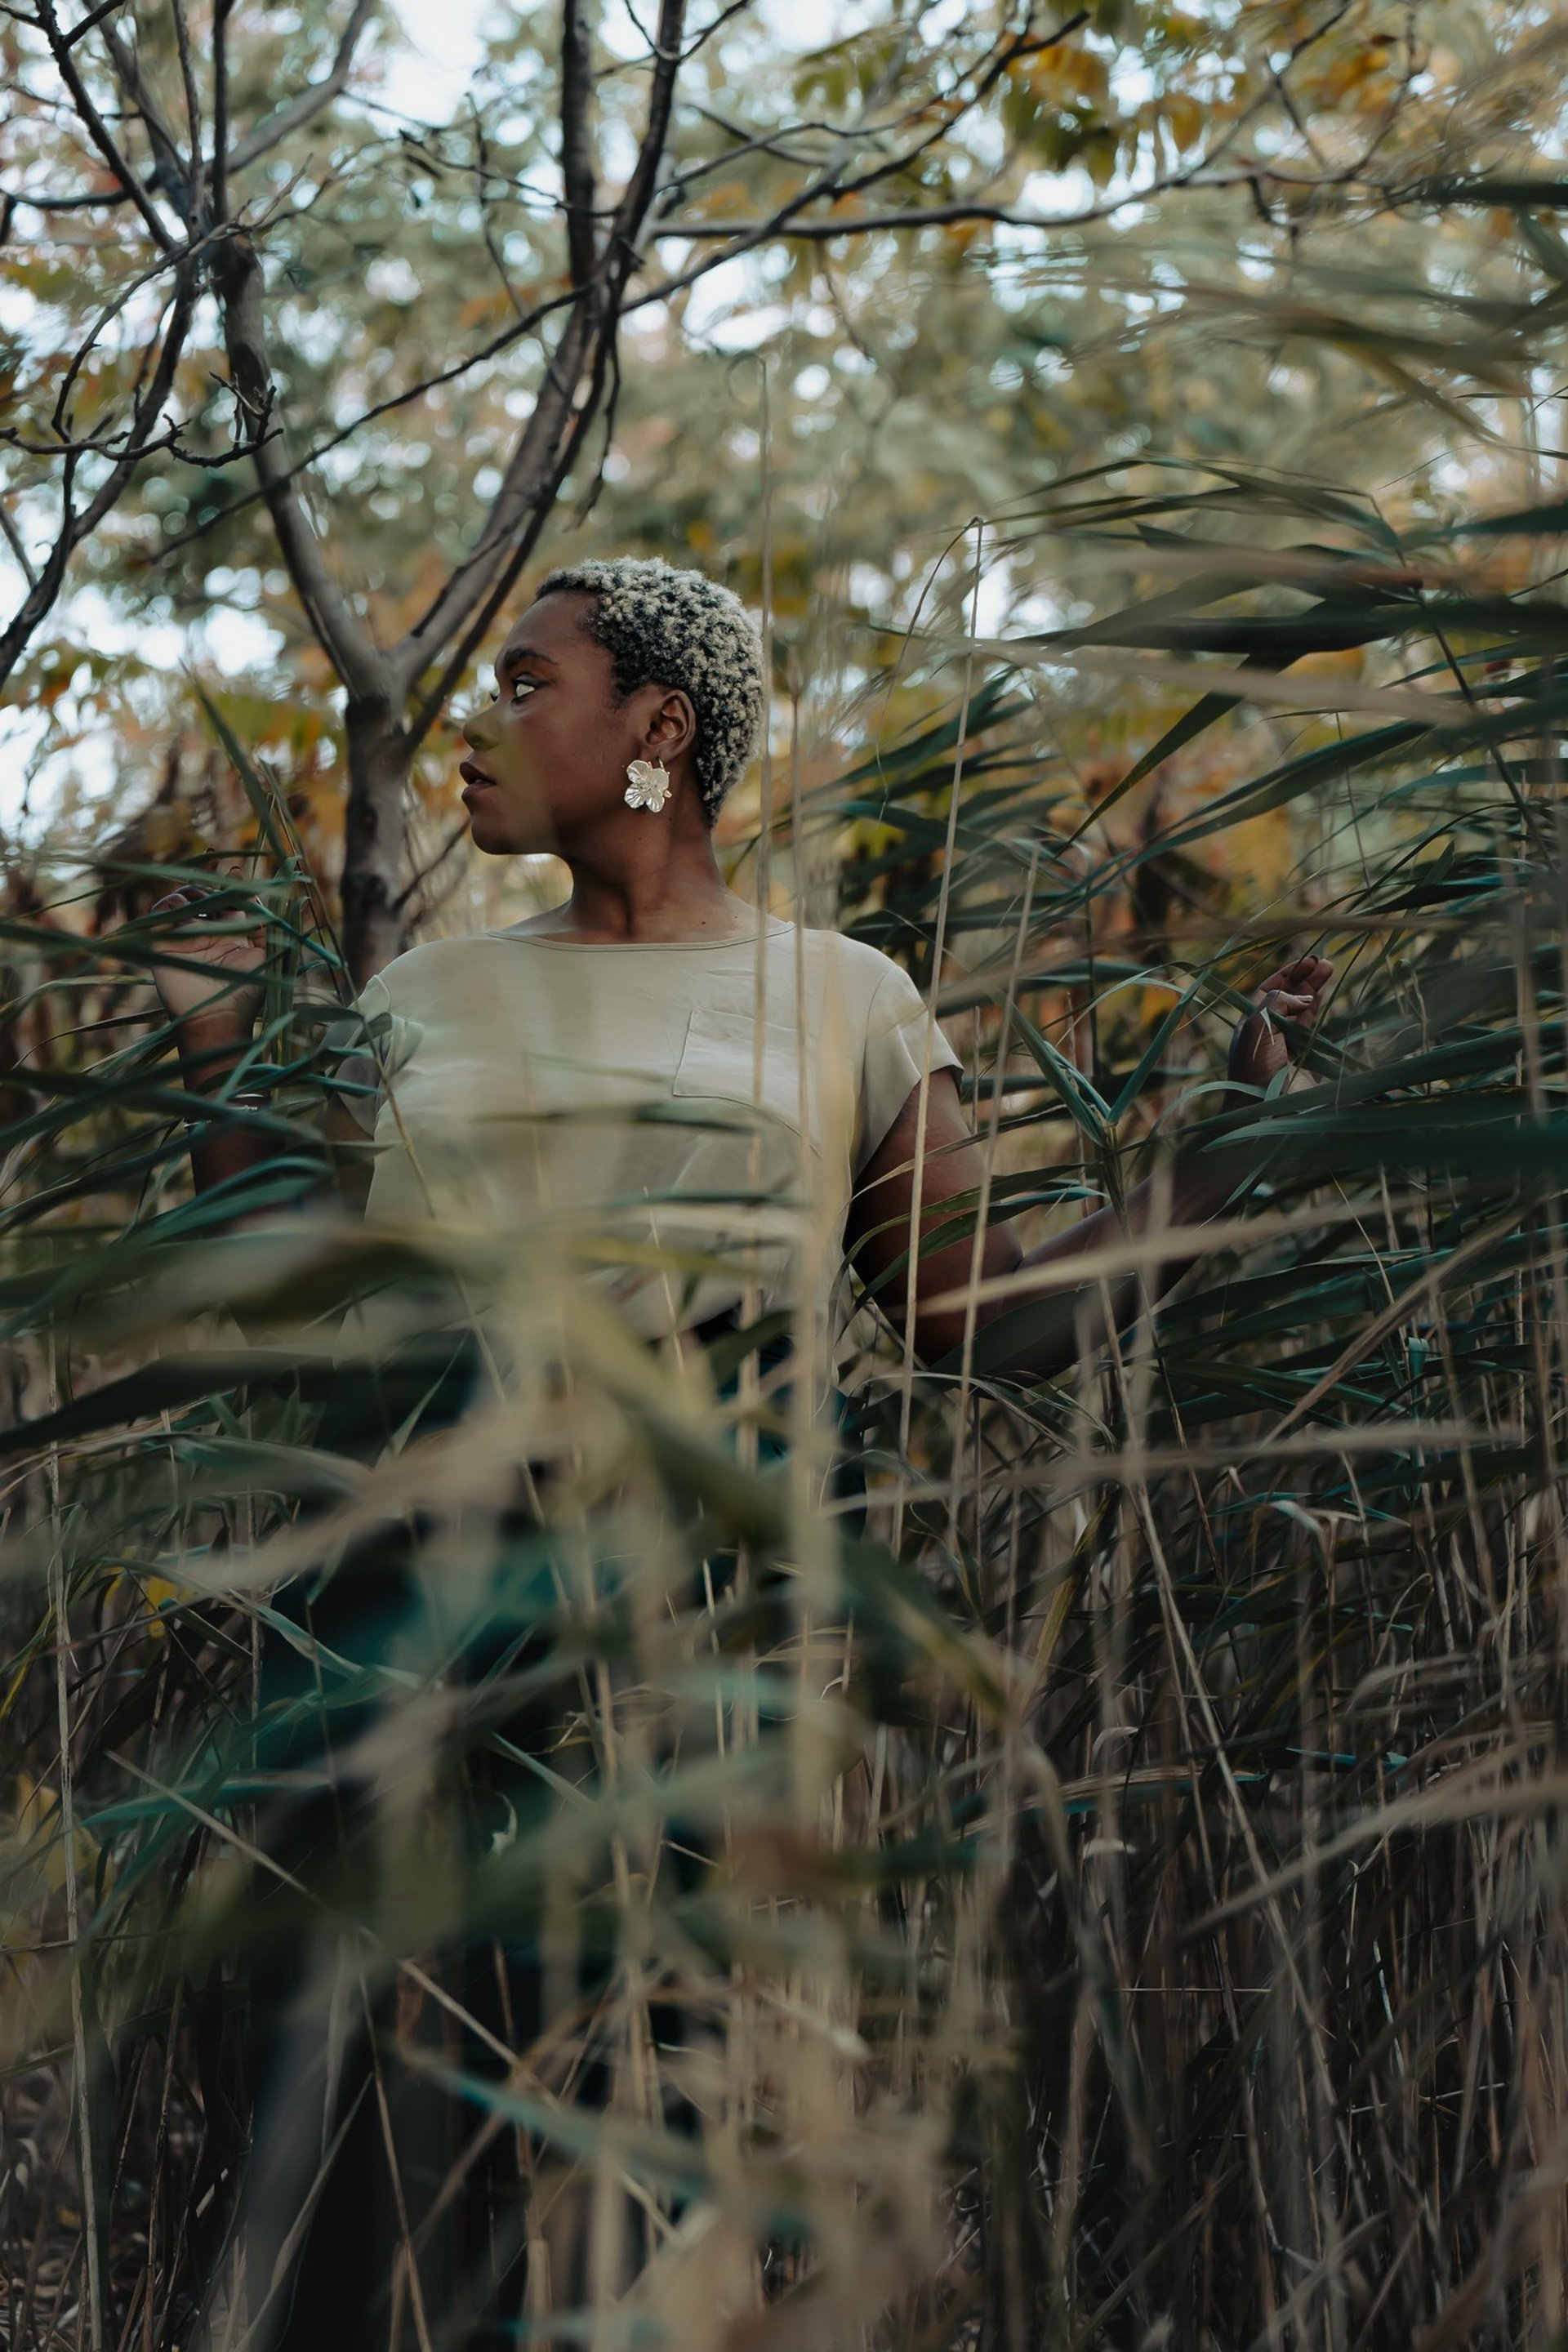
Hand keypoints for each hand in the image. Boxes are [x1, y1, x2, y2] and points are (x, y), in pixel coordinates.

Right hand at [148, 870, 266, 1033]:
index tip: (235, 865)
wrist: (217, 1017)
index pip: (229, 904)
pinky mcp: (162, 946)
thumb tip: (263, 903)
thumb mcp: (264, 956)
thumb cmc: (246, 992)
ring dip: (189, 890)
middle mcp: (206, 936)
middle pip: (203, 897)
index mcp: (231, 938)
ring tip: (200, 895)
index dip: (232, 884)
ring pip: (180, 902)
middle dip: (207, 879)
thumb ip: (265, 929)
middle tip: (214, 865)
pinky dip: (167, 904)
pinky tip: (181, 905)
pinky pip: (159, 915)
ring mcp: (183, 939)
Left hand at [1227, 952, 1332, 1091]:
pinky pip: (1313, 1029)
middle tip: (1323, 962)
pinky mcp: (1305, 1060)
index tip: (1304, 961)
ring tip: (1329, 969)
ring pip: (1303, 1011)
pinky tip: (1324, 996)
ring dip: (1315, 990)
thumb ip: (1277, 1003)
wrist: (1266, 1109)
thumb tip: (1303, 997)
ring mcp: (1287, 1046)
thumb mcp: (1258, 1028)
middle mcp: (1267, 1034)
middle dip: (1305, 979)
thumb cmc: (1255, 1068)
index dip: (1286, 975)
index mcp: (1250, 1025)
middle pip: (1288, 998)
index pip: (1268, 992)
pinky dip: (1319, 1011)